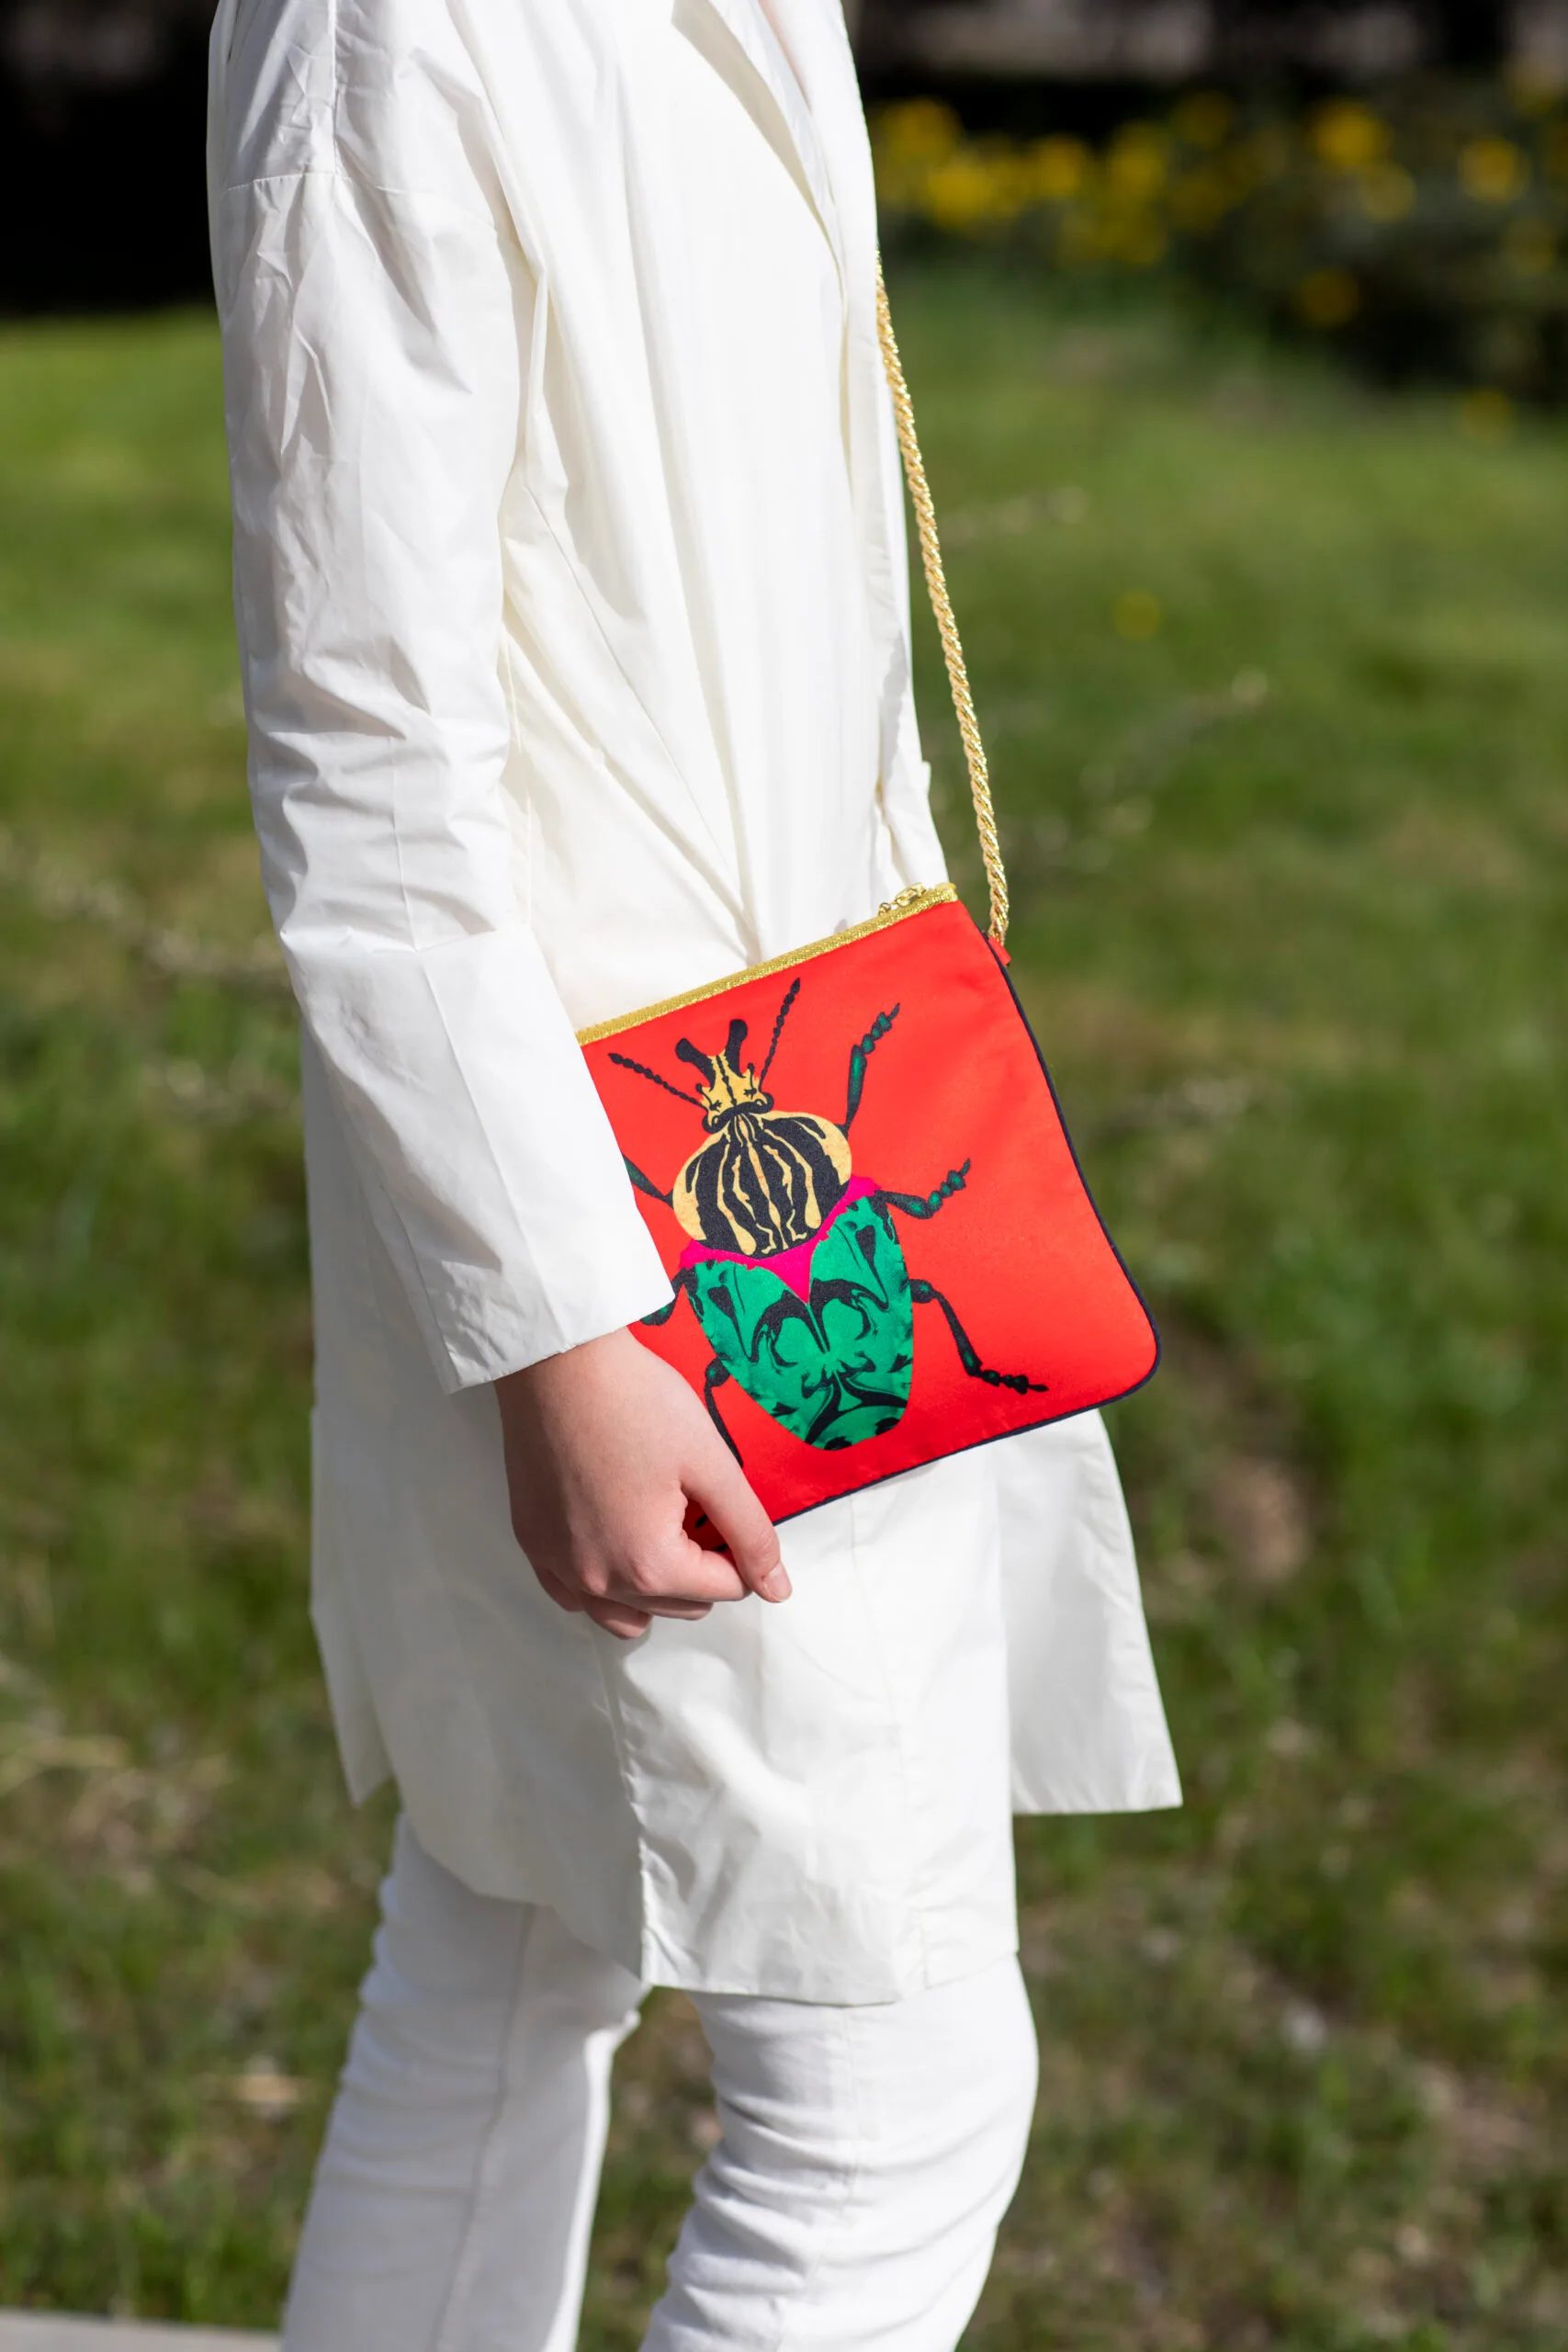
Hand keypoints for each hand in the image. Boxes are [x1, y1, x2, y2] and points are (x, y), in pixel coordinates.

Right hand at [496, 1328, 788, 1639]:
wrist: (558, 1361)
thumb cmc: (638, 1403)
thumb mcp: (711, 1463)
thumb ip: (750, 1532)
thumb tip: (778, 1590)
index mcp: (648, 1566)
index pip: (725, 1589)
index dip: (741, 1548)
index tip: (726, 1502)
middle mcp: (597, 1582)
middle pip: (678, 1605)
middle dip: (701, 1567)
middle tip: (696, 1504)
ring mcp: (558, 1567)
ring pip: (625, 1615)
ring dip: (656, 1588)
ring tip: (662, 1528)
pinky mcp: (531, 1544)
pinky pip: (574, 1596)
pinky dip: (604, 1582)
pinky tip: (614, 1536)